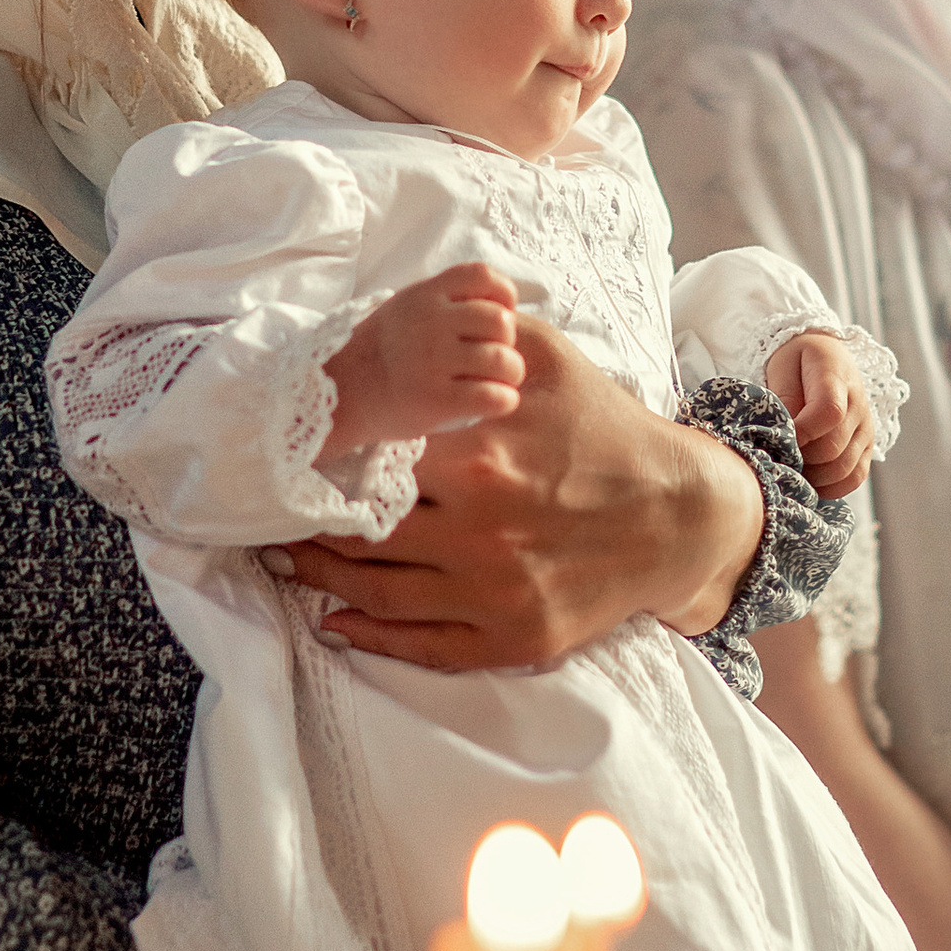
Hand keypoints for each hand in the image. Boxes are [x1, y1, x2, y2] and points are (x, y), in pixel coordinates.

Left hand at [271, 314, 763, 671]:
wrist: (679, 515)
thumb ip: (485, 331)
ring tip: (286, 561)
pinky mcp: (512, 638)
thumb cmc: (608, 429)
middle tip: (270, 514)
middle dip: (308, 525)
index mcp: (479, 458)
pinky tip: (334, 622)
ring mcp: (495, 591)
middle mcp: (481, 530)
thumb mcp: (552, 359)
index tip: (294, 458)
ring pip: (378, 594)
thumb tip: (432, 305)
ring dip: (321, 581)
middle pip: (362, 534)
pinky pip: (423, 645)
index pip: (372, 463)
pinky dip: (370, 638)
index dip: (327, 462)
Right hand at [322, 265, 523, 459]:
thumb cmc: (381, 353)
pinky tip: (495, 402)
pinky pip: (494, 396)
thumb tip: (499, 305)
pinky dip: (504, 400)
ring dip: (511, 373)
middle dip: (507, 341)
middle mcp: (429, 323)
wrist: (342, 393)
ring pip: (504, 360)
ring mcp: (432, 361)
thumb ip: (444, 300)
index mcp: (425, 295)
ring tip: (498, 381)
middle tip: (494, 357)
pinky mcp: (435, 400)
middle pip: (501, 321)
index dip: (503, 295)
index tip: (498, 316)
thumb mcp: (405, 308)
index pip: (483, 276)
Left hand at [763, 333, 873, 496]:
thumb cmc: (796, 361)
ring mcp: (866, 428)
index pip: (829, 412)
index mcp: (836, 375)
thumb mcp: (782, 366)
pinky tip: (809, 481)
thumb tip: (788, 434)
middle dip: (800, 459)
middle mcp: (859, 404)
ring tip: (790, 468)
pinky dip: (831, 487)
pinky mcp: (867, 446)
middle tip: (776, 458)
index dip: (801, 433)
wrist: (824, 355)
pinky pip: (855, 477)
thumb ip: (784, 397)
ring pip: (843, 469)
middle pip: (833, 447)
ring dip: (812, 477)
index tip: (777, 438)